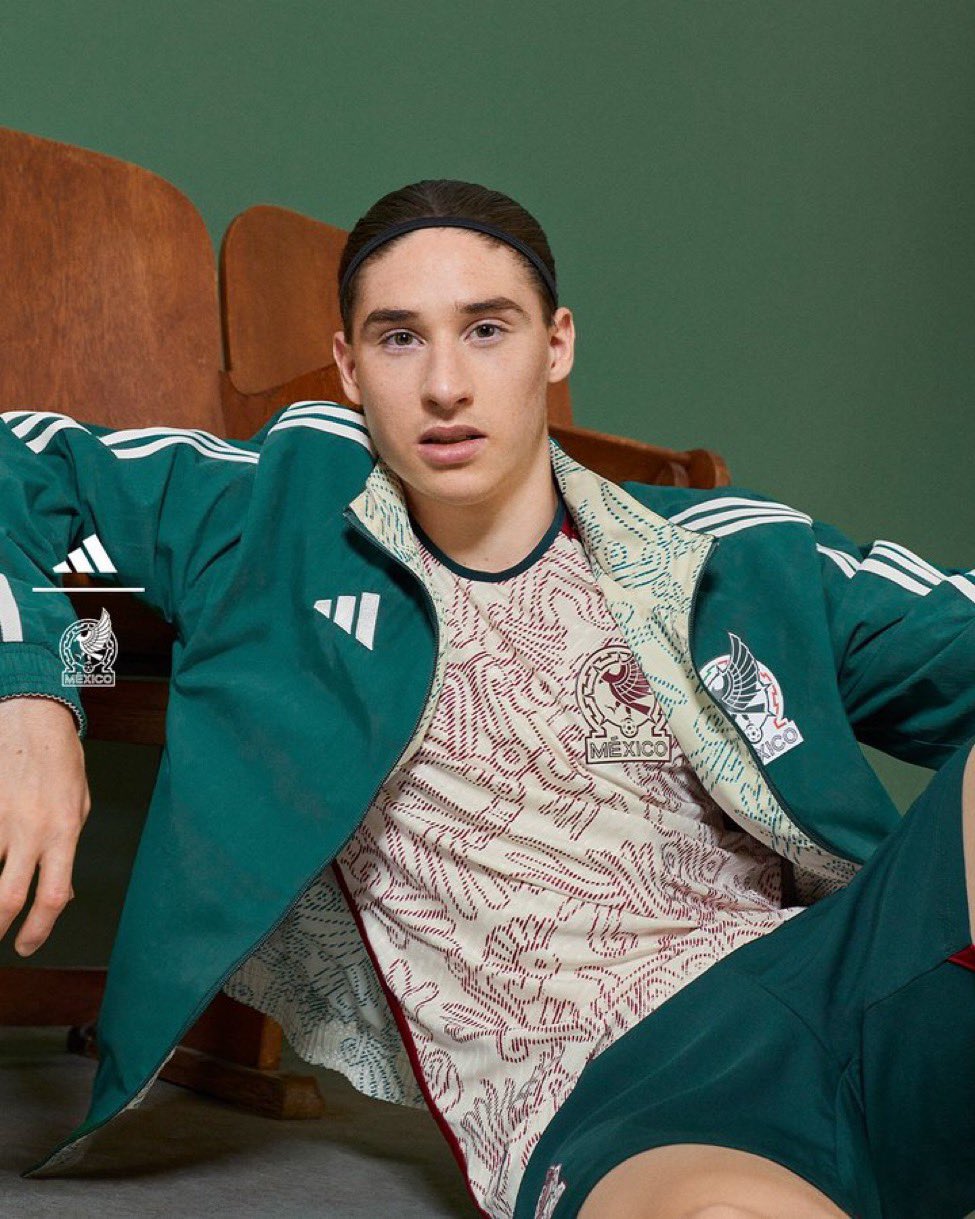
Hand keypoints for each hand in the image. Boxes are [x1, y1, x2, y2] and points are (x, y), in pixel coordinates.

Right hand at [0, 697, 89, 955]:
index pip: (54, 895)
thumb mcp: (79, 803)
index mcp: (63, 831)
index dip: (40, 930)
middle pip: (7, 898)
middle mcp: (29, 830)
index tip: (29, 946)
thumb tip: (62, 890)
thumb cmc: (59, 757)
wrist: (29, 716)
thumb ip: (68, 847)